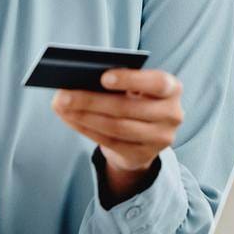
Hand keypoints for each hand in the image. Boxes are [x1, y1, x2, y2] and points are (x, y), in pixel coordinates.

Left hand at [51, 68, 183, 197]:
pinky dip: (86, 129)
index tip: (103, 78)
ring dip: (84, 116)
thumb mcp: (135, 86)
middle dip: (91, 100)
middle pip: (127, 108)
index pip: (157, 83)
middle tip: (63, 94)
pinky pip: (109, 142)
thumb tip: (79, 78)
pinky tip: (69, 119)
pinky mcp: (143, 155)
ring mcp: (160, 139)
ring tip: (61, 106)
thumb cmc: (136, 98)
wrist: (145, 135)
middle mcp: (171, 114)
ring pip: (116, 127)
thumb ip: (118, 80)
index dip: (131, 80)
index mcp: (172, 88)